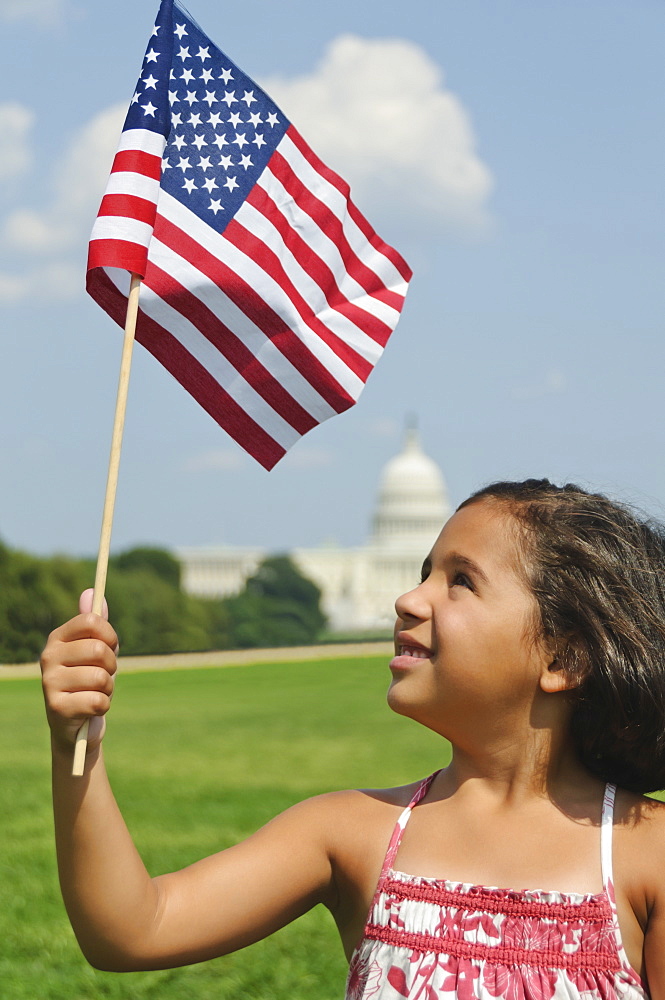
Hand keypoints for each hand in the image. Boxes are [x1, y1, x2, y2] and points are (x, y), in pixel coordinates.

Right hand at [40, 590, 118, 753]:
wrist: (77, 725)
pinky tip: (91, 709)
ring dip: (108, 689)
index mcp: (57, 638)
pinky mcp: (56, 708)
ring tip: (96, 693)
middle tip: (104, 676)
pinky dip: (103, 707)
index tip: (110, 647)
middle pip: (99, 649)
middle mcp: (48, 657)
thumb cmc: (89, 681)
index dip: (110, 634)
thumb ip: (96, 624)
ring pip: (101, 678)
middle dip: (112, 666)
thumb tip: (91, 591)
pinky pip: (98, 701)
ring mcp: (49, 683)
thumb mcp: (96, 651)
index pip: (91, 620)